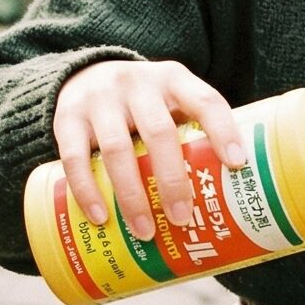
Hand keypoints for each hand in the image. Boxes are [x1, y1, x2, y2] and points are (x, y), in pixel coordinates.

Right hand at [53, 59, 244, 241]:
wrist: (85, 73)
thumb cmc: (144, 102)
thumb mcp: (171, 100)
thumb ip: (194, 132)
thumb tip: (229, 196)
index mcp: (173, 79)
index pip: (204, 100)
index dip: (223, 130)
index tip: (237, 165)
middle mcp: (137, 84)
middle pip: (158, 132)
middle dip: (172, 180)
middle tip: (182, 219)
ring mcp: (99, 99)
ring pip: (117, 148)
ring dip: (132, 195)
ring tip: (145, 231)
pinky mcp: (67, 117)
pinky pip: (75, 158)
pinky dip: (87, 191)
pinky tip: (101, 218)